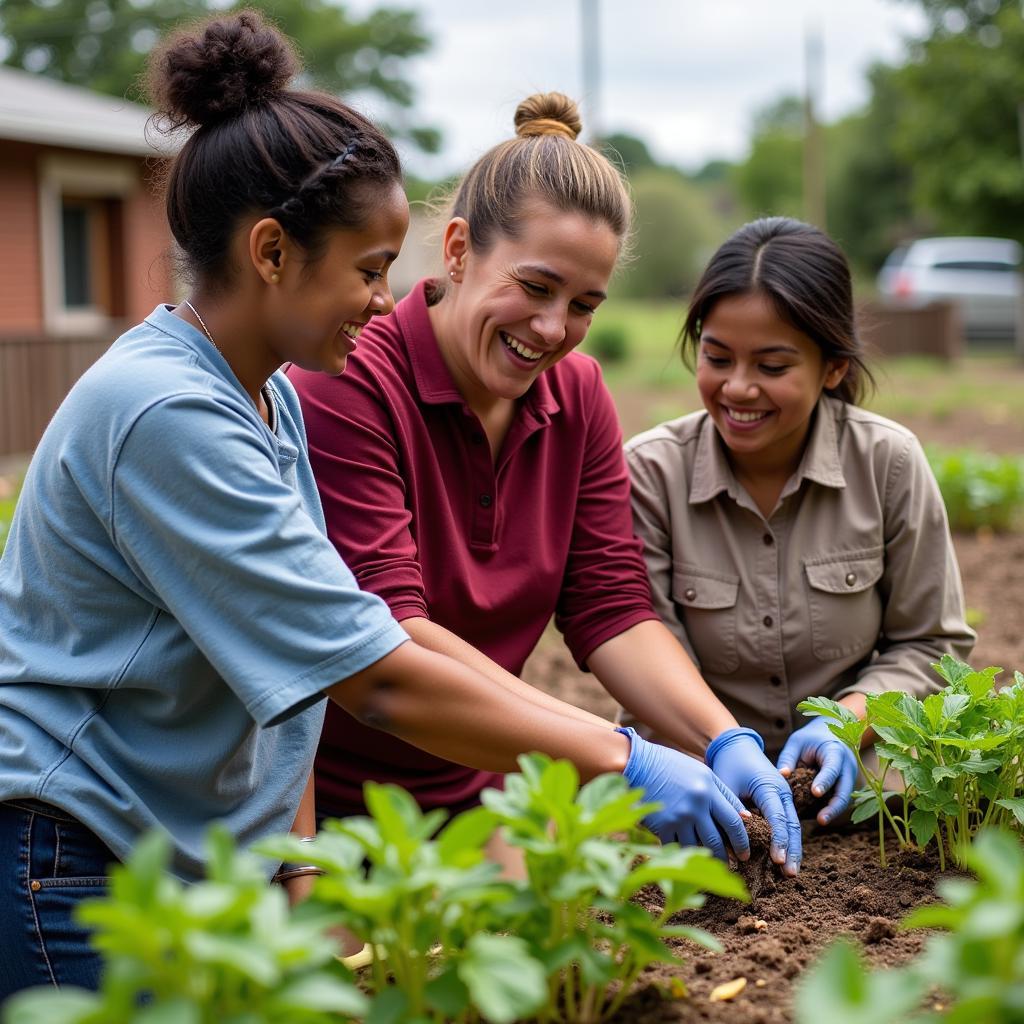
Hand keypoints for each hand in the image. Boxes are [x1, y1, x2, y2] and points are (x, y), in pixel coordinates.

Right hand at [615, 727, 749, 862]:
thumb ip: (724, 793)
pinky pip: (677, 847)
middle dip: (727, 857)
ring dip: (706, 859)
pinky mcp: (662, 826)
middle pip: (718, 840)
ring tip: (712, 865)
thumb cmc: (672, 766)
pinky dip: (683, 853)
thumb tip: (745, 817)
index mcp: (708, 789)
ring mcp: (678, 817)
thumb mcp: (701, 772)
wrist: (638, 764)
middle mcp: (696, 805)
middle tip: (733, 866)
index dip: (742, 841)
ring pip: (698, 848)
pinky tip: (688, 857)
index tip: (744, 853)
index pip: (734, 822)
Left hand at [706, 727, 801, 875]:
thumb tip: (737, 840)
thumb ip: (733, 810)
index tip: (777, 860)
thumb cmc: (729, 764)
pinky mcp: (782, 801)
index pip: (778, 818)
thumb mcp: (727, 785)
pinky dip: (789, 841)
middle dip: (791, 850)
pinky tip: (786, 859)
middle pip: (792, 825)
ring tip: (791, 873)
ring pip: (794, 826)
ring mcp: (785, 796)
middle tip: (789, 874)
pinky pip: (789, 823)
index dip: (778, 840)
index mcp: (770, 786)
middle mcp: (782, 791)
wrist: (736, 745)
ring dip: (793, 849)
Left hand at [777, 717, 857, 825]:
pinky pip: (838, 799)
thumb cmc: (811, 738)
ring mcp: (849, 778)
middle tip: (821, 819)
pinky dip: (830, 808)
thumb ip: (789, 757)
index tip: (815, 793)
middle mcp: (847, 767)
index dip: (824, 781)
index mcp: (835, 752)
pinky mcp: (845, 786)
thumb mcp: (797, 741)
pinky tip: (818, 816)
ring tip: (820, 820)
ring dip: (833, 811)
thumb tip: (782, 775)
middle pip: (844, 790)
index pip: (832, 769)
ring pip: (844, 798)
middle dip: (834, 806)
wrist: (830, 733)